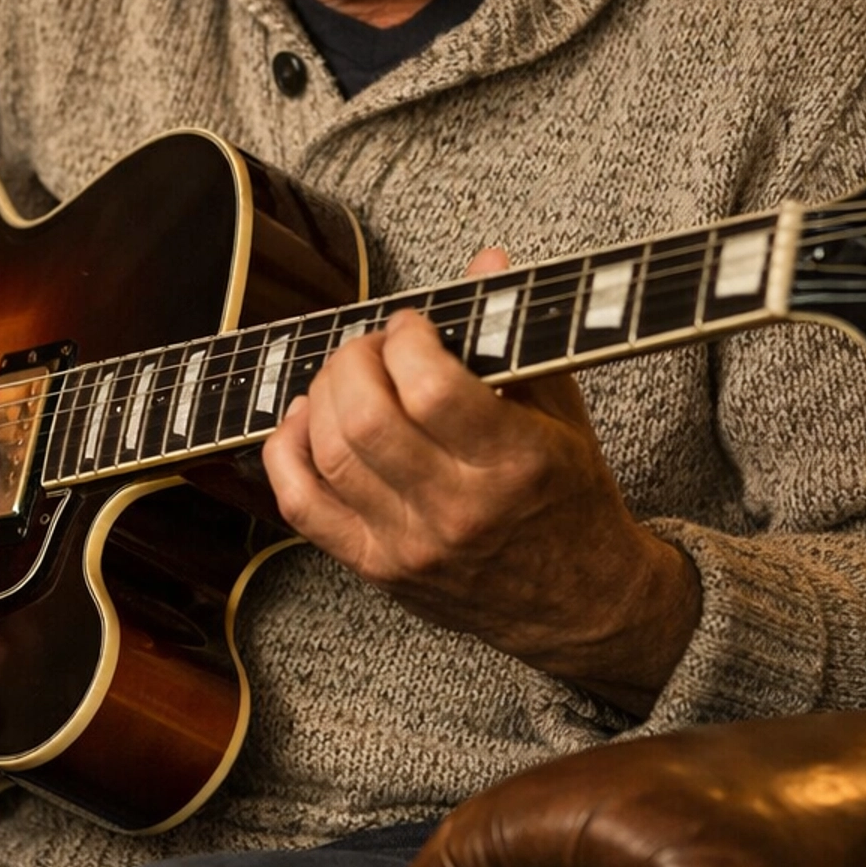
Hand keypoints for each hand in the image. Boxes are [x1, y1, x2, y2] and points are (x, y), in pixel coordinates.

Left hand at [261, 249, 700, 711]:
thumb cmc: (571, 496)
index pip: (432, 387)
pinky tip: (302, 420)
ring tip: (347, 376)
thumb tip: (484, 260)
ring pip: (328, 454)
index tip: (415, 324)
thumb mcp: (563, 412)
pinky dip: (285, 452)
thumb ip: (515, 337)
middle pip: (365, 418)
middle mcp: (458, 509)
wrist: (579, 606)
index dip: (408, 338)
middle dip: (356, 359)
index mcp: (515, 464)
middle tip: (375, 346)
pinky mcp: (377, 568)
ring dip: (322, 395)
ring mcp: (411, 544)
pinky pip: (302, 506)